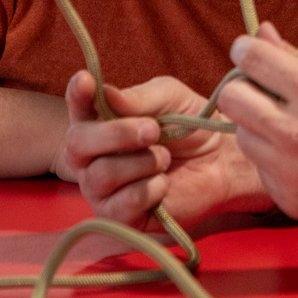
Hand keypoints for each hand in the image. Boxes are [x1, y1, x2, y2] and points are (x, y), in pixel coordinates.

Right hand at [56, 71, 269, 229]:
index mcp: (100, 120)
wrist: (221, 162)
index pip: (77, 106)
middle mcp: (92, 155)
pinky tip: (164, 183)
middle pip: (77, 144)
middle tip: (152, 130)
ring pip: (102, 175)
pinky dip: (150, 188)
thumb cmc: (191, 125)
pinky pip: (123, 203)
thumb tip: (107, 94)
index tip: (85, 80)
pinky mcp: (120, 217)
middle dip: (115, 134)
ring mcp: (102, 188)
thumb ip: (140, 97)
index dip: (76, 95)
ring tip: (165, 158)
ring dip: (142, 162)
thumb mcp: (171, 98)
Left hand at [219, 22, 297, 228]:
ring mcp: (290, 172)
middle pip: (231, 98)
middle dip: (246, 89)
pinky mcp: (289, 199)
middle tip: (267, 93)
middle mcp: (297, 134)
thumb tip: (260, 33)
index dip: (247, 51)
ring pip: (242, 135)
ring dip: (259, 127)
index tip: (251, 54)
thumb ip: (297, 56)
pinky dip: (275, 159)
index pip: (250, 58)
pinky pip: (261, 168)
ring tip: (293, 128)